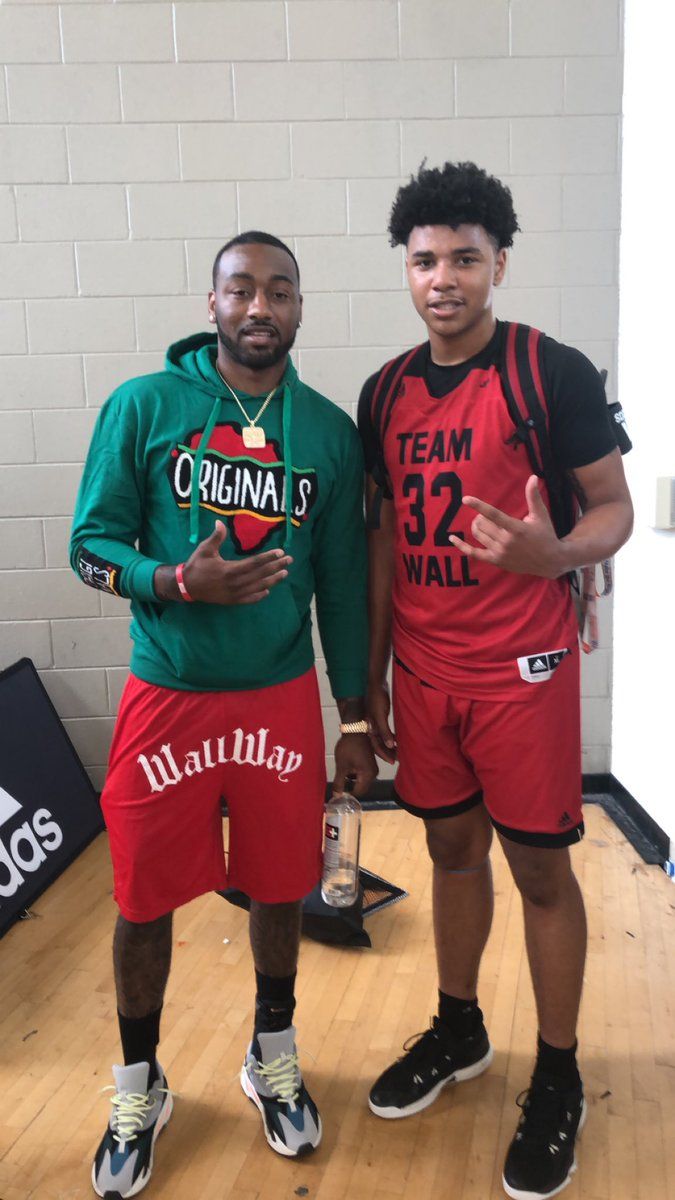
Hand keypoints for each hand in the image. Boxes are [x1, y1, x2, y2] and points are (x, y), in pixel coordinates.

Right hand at [184, 520, 292, 603]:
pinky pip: (249, 599)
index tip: (280, 552)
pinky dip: (259, 595)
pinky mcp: (232, 601)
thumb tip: (219, 522)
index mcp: (230, 570)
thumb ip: (216, 537)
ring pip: (258, 587)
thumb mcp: (205, 549)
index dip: (268, 557)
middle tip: (290, 560)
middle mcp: (235, 583)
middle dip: (276, 567)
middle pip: (260, 575)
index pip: (254, 563)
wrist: (186, 586)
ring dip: (273, 580)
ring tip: (284, 573)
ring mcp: (234, 594)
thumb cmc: (197, 565)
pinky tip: (268, 591)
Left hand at [332, 734, 377, 797]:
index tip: (338, 794)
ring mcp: (373, 768)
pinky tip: (346, 770)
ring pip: (361, 782)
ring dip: (351, 781)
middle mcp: (374, 774)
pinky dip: (354, 775)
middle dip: (350, 788)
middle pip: (361, 788)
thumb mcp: (341, 766)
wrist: (354, 731)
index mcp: (368, 775)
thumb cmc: (348, 747)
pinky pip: (363, 775)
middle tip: (338, 785)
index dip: (348, 795)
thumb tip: (336, 796)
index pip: (359, 792)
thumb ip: (339, 783)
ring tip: (341, 776)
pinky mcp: (370, 764)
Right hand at [367, 681, 396, 763]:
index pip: (376, 746)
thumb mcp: (380, 715)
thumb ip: (384, 730)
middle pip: (379, 744)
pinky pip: (384, 730)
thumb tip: (390, 745)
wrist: (375, 683)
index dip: (385, 754)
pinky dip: (390, 736)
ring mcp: (374, 723)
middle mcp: (370, 727)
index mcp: (368, 728)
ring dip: (390, 745)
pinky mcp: (379, 718)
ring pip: (382, 738)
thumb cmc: (376, 698)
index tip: (394, 761)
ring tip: (399, 751)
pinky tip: (398, 739)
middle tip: (399, 758)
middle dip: (388, 752)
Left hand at [448, 476, 564, 578]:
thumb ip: (533, 497)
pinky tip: (452, 539)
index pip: (494, 514)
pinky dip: (462, 547)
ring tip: (478, 522)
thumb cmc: (545, 534)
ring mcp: (500, 552)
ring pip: (479, 535)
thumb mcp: (541, 515)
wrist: (550, 561)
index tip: (466, 499)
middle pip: (483, 525)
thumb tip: (533, 477)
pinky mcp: (497, 561)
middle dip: (479, 517)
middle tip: (482, 515)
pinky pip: (475, 554)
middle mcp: (506, 541)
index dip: (479, 506)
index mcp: (516, 528)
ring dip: (475, 526)